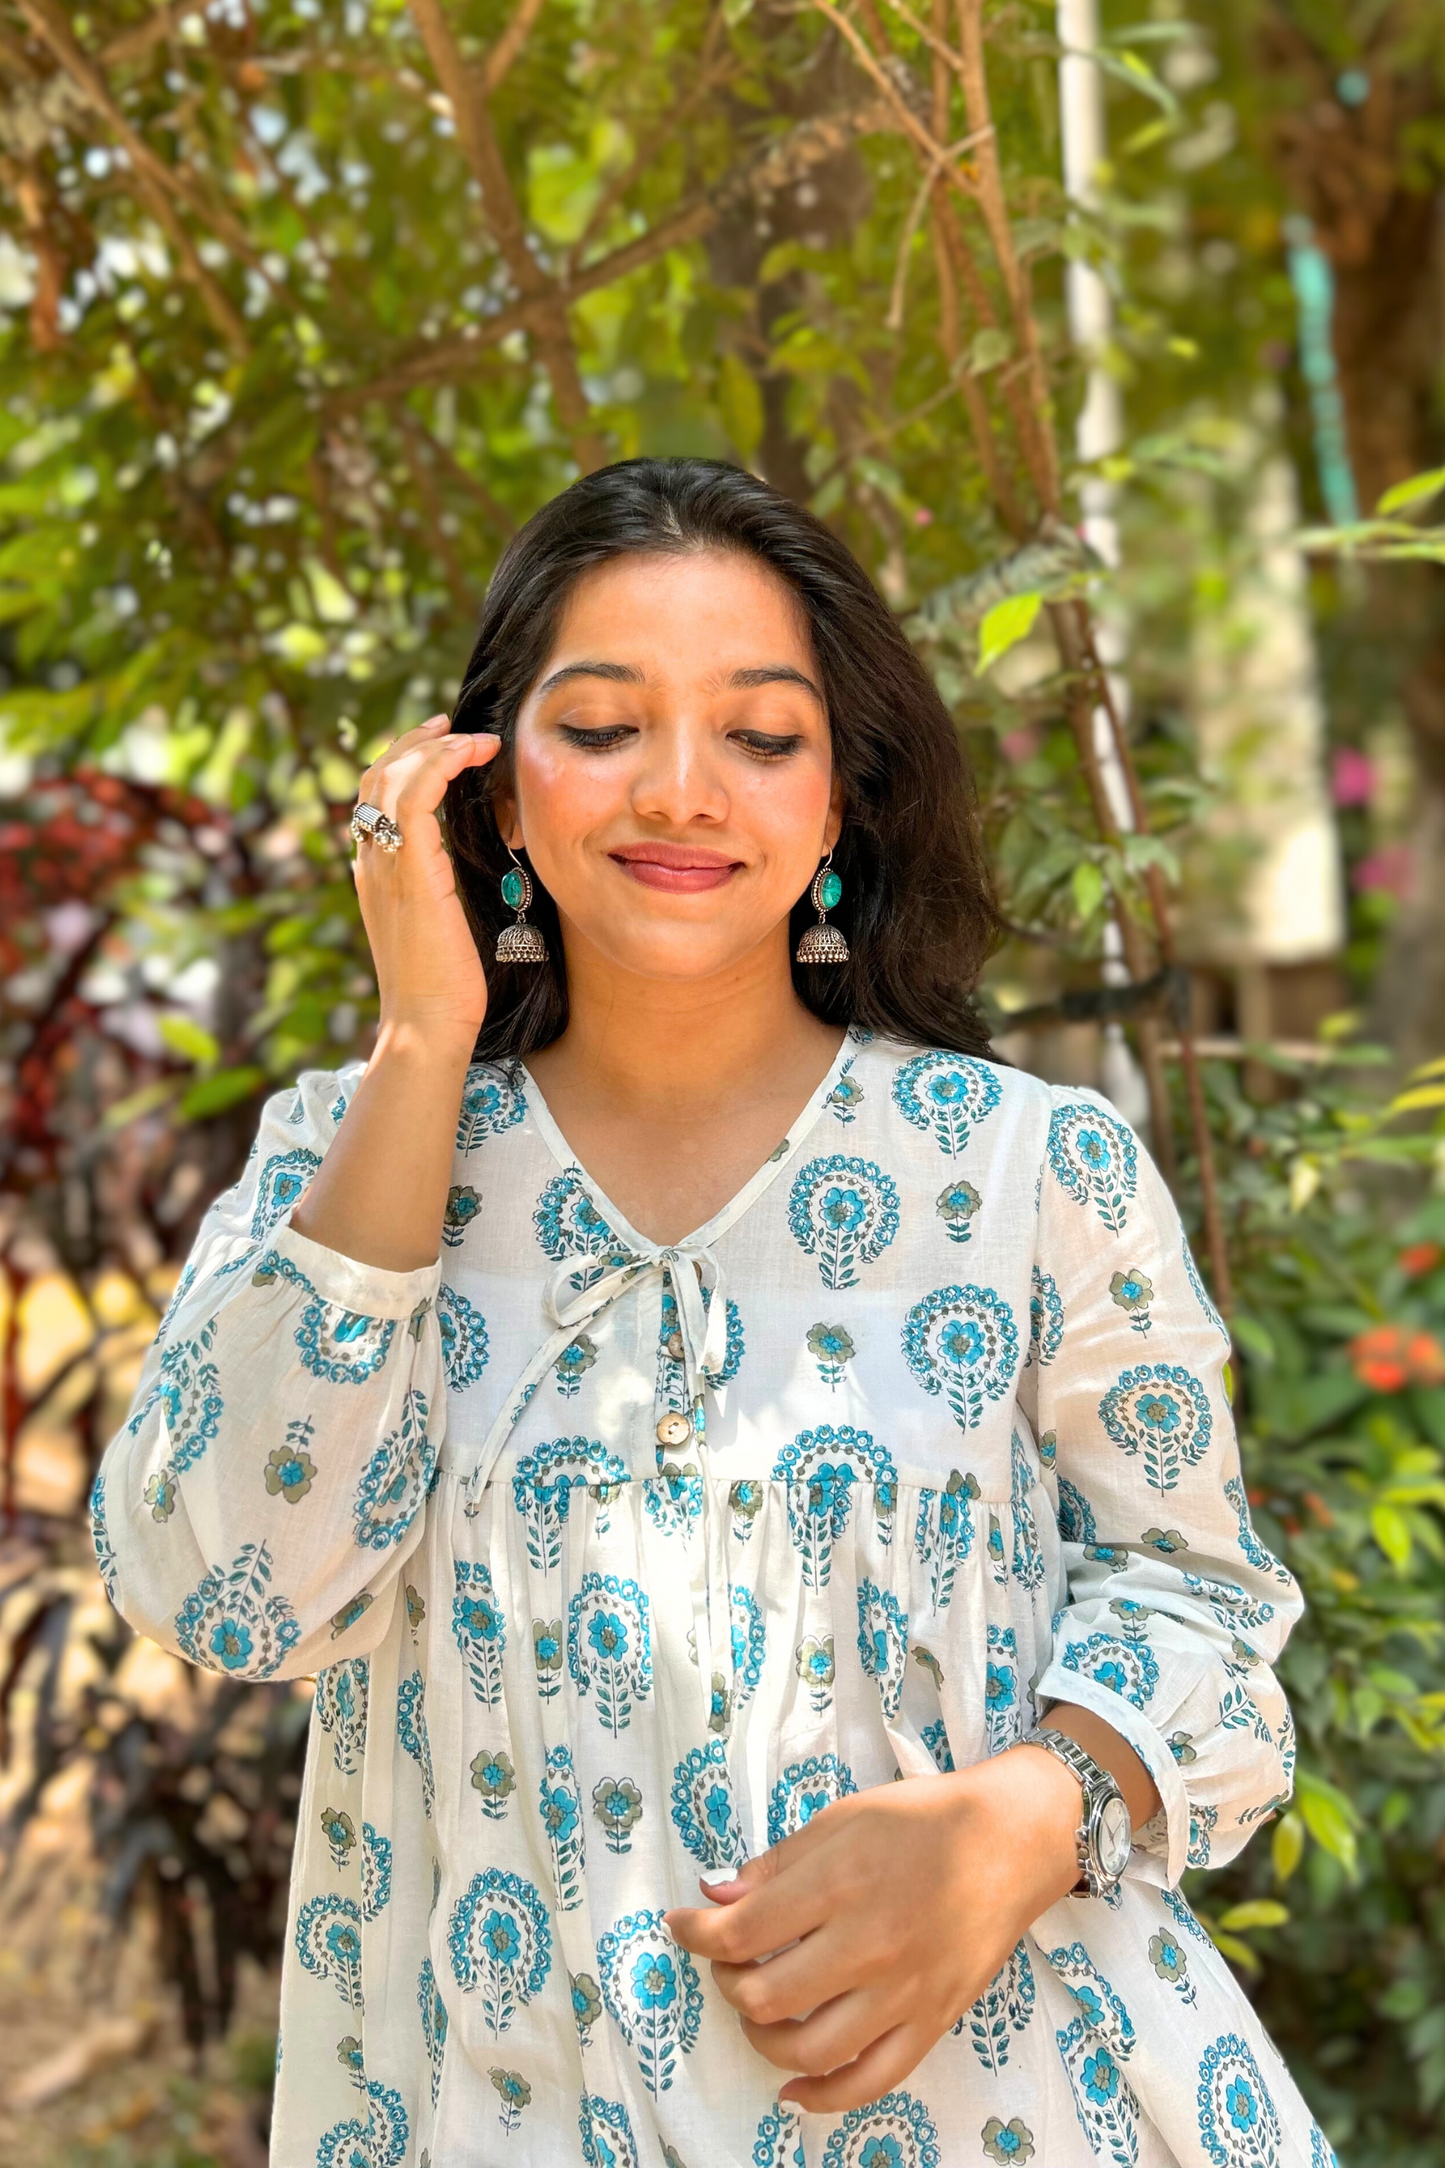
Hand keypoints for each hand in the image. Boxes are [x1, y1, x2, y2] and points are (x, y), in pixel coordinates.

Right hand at [354, 715, 500, 1047]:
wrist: (426, 1024)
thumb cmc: (446, 989)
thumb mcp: (443, 927)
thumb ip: (445, 891)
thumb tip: (474, 866)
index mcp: (374, 874)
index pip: (374, 800)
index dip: (404, 763)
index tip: (444, 745)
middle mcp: (371, 862)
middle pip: (375, 777)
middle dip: (413, 742)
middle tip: (452, 726)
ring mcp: (384, 864)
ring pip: (392, 776)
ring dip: (433, 746)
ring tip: (473, 738)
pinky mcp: (410, 869)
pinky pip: (415, 795)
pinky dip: (442, 763)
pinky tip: (475, 755)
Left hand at [665, 1747, 1082, 2114]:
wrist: (1010, 1841)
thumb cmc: (922, 1819)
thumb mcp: (842, 1818)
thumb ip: (776, 1865)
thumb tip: (714, 1896)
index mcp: (840, 1884)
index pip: (742, 1932)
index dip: (695, 1933)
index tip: (681, 1925)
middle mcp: (868, 1945)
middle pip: (766, 1997)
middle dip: (728, 1982)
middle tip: (729, 1959)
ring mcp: (903, 1992)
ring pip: (809, 2049)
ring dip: (763, 2038)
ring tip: (758, 2009)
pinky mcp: (932, 2022)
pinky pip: (871, 2080)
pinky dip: (823, 2096)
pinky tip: (794, 2088)